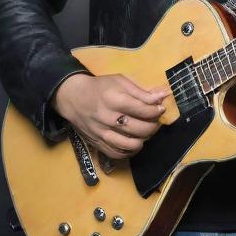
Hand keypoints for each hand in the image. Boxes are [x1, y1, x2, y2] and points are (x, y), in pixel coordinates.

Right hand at [53, 73, 167, 158]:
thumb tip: (163, 96)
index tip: (160, 108)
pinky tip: (134, 142)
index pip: (143, 110)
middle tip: (154, 120)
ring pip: (131, 144)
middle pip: (140, 129)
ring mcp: (101, 133)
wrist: (72, 97)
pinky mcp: (97, 143)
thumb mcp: (120, 81)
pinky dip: (130, 151)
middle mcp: (107, 118)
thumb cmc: (100, 87)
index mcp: (114, 100)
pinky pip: (118, 154)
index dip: (156, 110)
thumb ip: (142, 92)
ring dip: (144, 139)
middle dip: (154, 125)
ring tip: (145, 131)